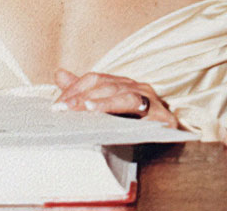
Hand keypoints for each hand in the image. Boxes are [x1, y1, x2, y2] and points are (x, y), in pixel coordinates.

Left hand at [54, 69, 177, 128]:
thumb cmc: (137, 130)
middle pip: (105, 84)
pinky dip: (115, 106)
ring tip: (79, 108)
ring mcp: (150, 99)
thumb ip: (84, 93)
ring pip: (120, 92)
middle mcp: (138, 87)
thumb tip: (59, 74)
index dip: (75, 89)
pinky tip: (99, 111)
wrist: (170, 152)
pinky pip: (135, 105)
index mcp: (125, 85)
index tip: (57, 105)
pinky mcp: (160, 115)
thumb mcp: (108, 112)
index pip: (96, 78)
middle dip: (81, 95)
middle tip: (61, 109)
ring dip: (97, 100)